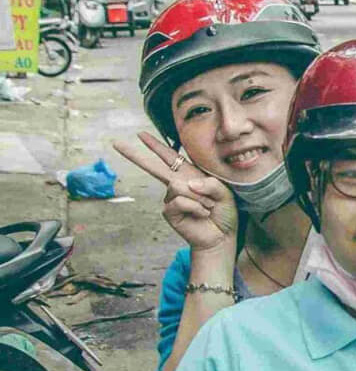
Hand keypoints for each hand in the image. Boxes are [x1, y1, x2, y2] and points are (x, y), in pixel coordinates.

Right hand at [113, 132, 237, 251]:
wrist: (223, 236)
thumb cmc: (224, 213)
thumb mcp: (224, 193)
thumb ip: (210, 183)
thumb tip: (183, 183)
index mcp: (190, 175)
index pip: (171, 157)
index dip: (156, 145)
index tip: (140, 134)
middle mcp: (177, 184)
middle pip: (153, 167)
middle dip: (134, 154)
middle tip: (116, 143)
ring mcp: (171, 198)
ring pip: (177, 185)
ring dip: (199, 197)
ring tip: (208, 206)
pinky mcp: (169, 212)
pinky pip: (179, 200)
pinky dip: (196, 207)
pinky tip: (202, 214)